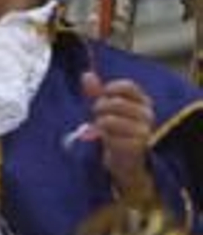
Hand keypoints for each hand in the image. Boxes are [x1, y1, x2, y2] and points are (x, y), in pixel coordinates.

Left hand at [82, 71, 156, 200]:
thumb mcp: (106, 107)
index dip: (111, 88)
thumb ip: (96, 91)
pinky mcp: (138, 147)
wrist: (126, 159)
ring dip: (100, 124)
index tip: (102, 94)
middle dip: (100, 107)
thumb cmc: (116, 129)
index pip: (129, 86)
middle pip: (116, 102)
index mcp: (142, 101)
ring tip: (103, 128)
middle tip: (97, 114)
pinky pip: (111, 138)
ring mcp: (144, 131)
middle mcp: (147, 114)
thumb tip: (87, 74)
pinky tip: (109, 141)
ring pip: (110, 120)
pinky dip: (105, 139)